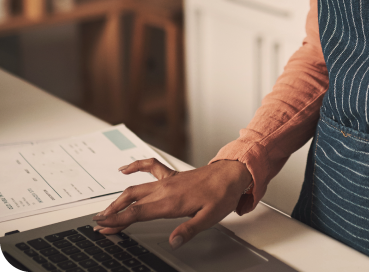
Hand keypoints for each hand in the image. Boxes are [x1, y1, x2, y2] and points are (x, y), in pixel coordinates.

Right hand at [91, 158, 251, 249]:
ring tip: (106, 209)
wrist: (231, 174)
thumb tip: (173, 242)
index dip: (119, 220)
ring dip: (119, 198)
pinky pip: (150, 166)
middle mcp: (165, 189)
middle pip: (132, 201)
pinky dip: (136, 166)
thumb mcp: (209, 218)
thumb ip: (189, 230)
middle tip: (99, 222)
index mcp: (172, 202)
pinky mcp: (171, 175)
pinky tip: (125, 169)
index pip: (138, 213)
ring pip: (137, 187)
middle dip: (113, 212)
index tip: (104, 227)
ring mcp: (167, 180)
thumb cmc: (221, 195)